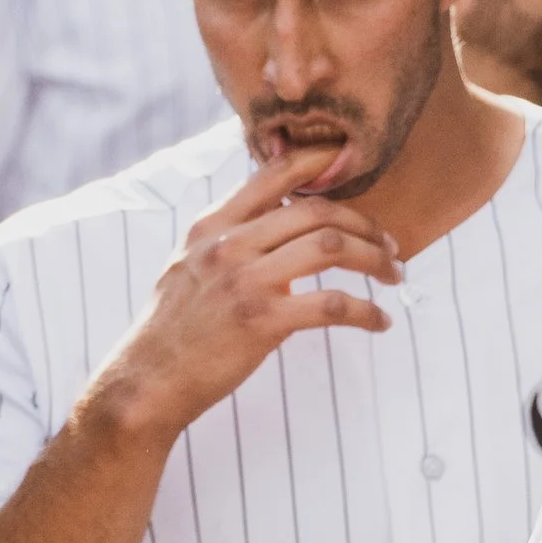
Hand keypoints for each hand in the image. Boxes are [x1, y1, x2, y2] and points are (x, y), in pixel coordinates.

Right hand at [85, 156, 402, 446]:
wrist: (148, 380)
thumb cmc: (174, 330)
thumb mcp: (189, 267)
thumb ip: (228, 241)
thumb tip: (271, 226)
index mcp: (213, 225)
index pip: (274, 173)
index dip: (320, 162)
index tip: (353, 167)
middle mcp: (229, 244)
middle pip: (316, 209)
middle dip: (365, 223)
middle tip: (390, 245)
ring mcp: (246, 280)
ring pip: (330, 246)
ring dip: (373, 258)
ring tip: (393, 275)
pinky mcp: (262, 321)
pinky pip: (332, 305)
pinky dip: (366, 311)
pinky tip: (380, 322)